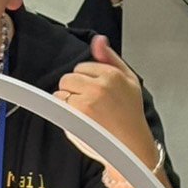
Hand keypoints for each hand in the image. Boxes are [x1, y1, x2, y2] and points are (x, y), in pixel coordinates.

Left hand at [55, 35, 158, 166]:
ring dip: (68, 101)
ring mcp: (85, 101)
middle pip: (68, 77)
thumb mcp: (129, 81)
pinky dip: (63, 112)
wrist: (130, 147)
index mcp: (112, 75)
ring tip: (87, 113)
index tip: (97, 93)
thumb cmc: (130, 115)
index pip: (82, 67)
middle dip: (75, 88)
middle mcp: (99, 86)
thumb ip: (110, 59)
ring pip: (61, 91)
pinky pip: (58, 105)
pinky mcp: (75, 116)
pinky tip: (80, 119)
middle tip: (90, 104)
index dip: (87, 81)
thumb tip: (98, 40)